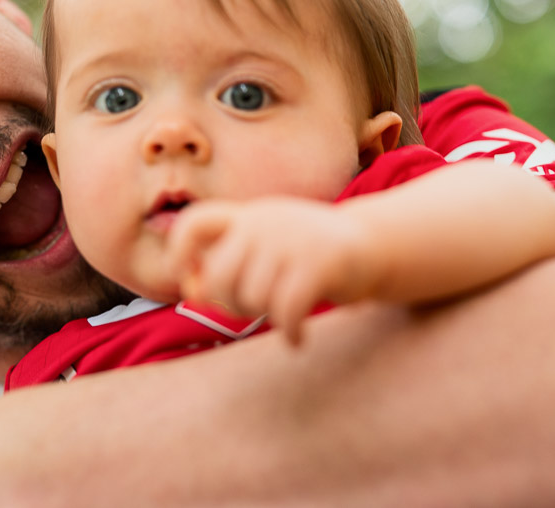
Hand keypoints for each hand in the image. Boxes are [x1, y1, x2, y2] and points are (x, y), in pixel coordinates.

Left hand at [164, 197, 377, 343]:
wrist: (375, 244)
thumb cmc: (311, 256)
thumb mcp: (268, 247)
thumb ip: (230, 264)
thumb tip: (193, 293)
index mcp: (249, 216)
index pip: (195, 223)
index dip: (180, 254)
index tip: (191, 280)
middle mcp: (266, 222)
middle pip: (218, 276)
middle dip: (229, 304)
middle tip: (253, 310)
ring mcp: (292, 240)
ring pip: (252, 296)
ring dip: (265, 318)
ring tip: (283, 316)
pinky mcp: (318, 262)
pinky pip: (286, 310)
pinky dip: (289, 333)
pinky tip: (297, 339)